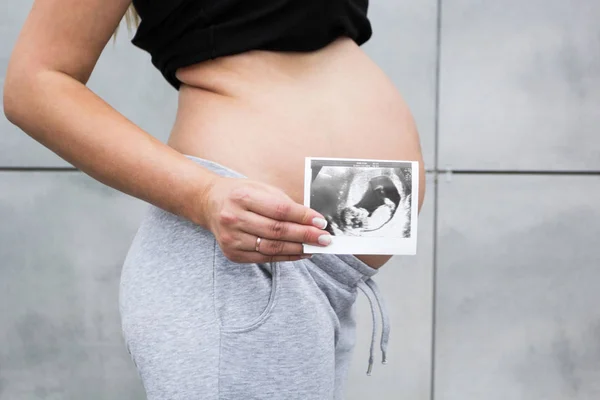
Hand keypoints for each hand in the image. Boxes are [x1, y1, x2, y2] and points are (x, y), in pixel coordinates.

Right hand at [201, 176, 331, 262]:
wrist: (209, 203)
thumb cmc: (240, 194)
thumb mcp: (260, 188)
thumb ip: (284, 203)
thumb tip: (311, 219)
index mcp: (242, 197)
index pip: (280, 210)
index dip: (303, 217)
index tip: (321, 222)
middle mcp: (233, 218)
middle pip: (277, 230)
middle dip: (305, 235)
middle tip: (325, 238)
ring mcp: (231, 238)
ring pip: (272, 247)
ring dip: (298, 248)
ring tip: (315, 246)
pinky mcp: (232, 253)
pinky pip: (264, 257)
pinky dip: (285, 256)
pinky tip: (300, 253)